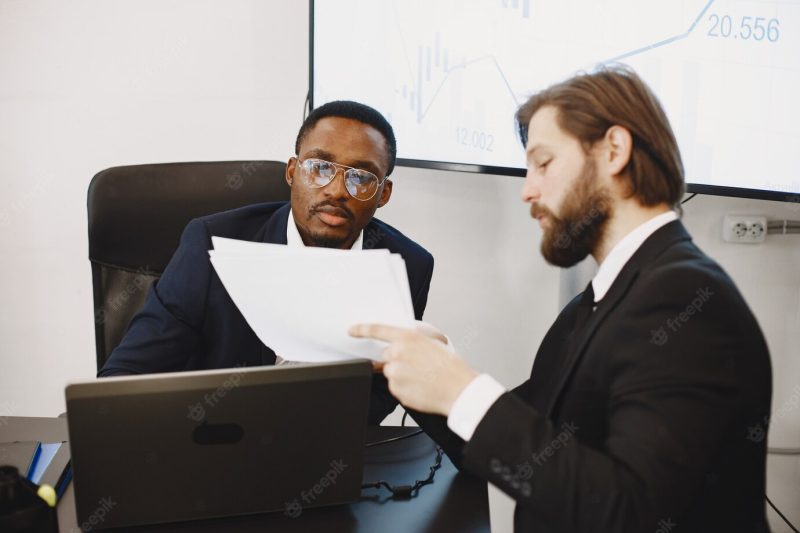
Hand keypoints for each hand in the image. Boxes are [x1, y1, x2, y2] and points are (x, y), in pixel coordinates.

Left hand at [350, 324, 477, 415]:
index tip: (352, 330)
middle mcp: (398, 353)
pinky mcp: (396, 389)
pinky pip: (395, 387)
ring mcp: (396, 372)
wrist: (459, 390)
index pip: (378, 330)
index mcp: (408, 338)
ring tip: (421, 378)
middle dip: (397, 360)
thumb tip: (401, 346)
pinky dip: (404, 388)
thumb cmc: (451, 368)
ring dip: (401, 375)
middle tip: (415, 366)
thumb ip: (412, 343)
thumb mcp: (434, 344)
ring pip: (390, 372)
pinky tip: (420, 387)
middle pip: (386, 356)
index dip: (362, 329)